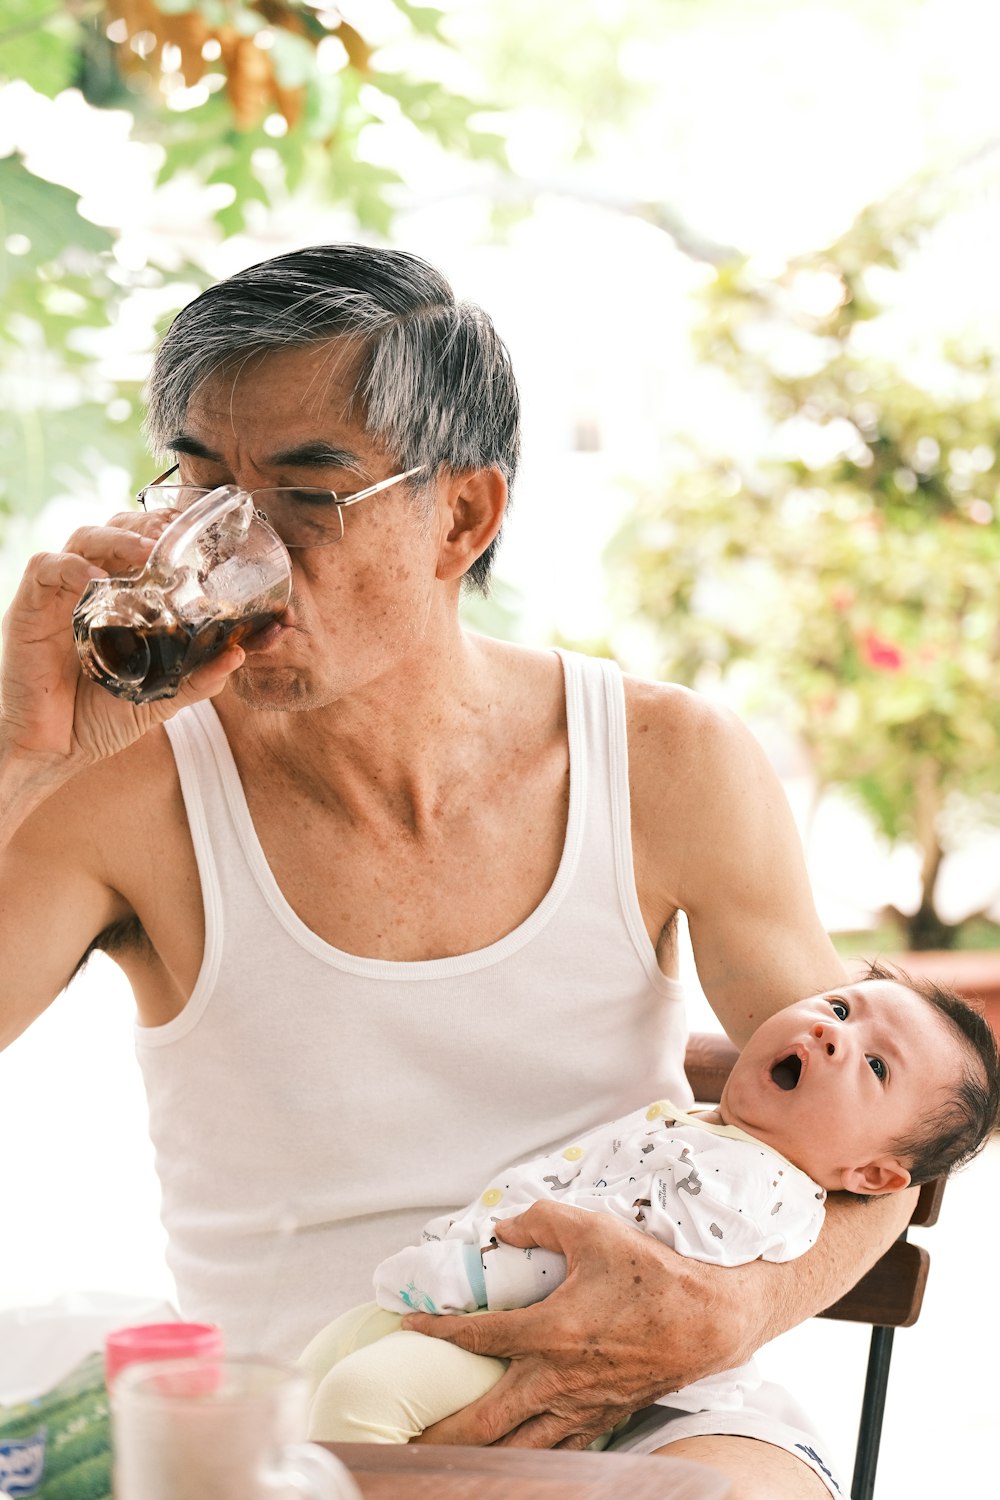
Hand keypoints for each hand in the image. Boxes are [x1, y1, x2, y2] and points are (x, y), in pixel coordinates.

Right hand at [0, 515, 243, 773]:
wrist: (55, 749)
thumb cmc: (102, 718)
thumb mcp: (162, 697)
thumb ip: (200, 677)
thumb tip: (240, 654)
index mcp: (123, 599)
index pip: (145, 546)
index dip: (170, 533)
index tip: (200, 537)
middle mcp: (93, 589)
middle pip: (118, 529)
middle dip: (148, 525)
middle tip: (175, 538)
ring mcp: (62, 595)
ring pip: (86, 537)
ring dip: (119, 538)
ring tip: (147, 553)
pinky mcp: (32, 607)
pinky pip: (48, 567)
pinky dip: (74, 566)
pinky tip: (97, 581)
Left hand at [401, 1201, 759, 1448]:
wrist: (710, 1320)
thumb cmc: (653, 1274)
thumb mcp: (594, 1231)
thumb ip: (542, 1222)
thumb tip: (504, 1227)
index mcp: (549, 1332)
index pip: (476, 1337)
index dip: (436, 1331)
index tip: (409, 1326)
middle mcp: (557, 1379)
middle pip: (484, 1420)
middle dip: (441, 1431)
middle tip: (405, 1435)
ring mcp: (580, 1407)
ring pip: (517, 1449)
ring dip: (477, 1454)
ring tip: (443, 1458)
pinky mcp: (603, 1420)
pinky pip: (557, 1452)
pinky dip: (527, 1460)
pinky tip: (512, 1459)